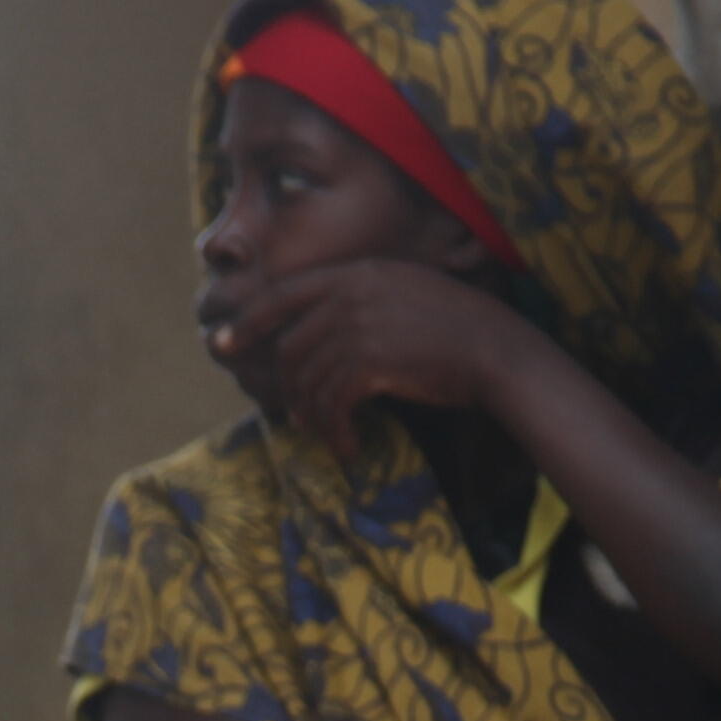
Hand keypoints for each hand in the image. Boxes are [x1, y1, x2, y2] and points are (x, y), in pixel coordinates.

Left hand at [202, 258, 531, 457]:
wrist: (498, 350)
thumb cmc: (460, 329)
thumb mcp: (406, 294)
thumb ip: (363, 303)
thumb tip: (328, 336)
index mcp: (357, 273)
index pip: (284, 294)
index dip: (248, 322)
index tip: (223, 344)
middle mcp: (351, 293)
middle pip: (291, 345)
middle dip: (286, 386)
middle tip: (293, 414)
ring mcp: (359, 325)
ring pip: (309, 378)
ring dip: (312, 415)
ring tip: (327, 434)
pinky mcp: (370, 361)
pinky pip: (332, 403)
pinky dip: (335, 432)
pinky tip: (349, 447)